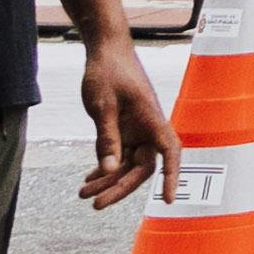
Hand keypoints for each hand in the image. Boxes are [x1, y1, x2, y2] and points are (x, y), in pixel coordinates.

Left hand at [77, 35, 176, 210]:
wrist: (105, 49)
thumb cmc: (108, 71)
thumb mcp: (102, 106)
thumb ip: (107, 139)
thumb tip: (109, 171)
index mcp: (151, 118)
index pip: (169, 151)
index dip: (171, 175)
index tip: (168, 200)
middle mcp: (147, 127)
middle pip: (141, 167)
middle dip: (120, 187)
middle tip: (95, 204)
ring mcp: (135, 129)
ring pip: (126, 164)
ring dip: (107, 180)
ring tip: (82, 194)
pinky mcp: (123, 128)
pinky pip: (117, 155)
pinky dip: (104, 168)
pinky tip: (89, 180)